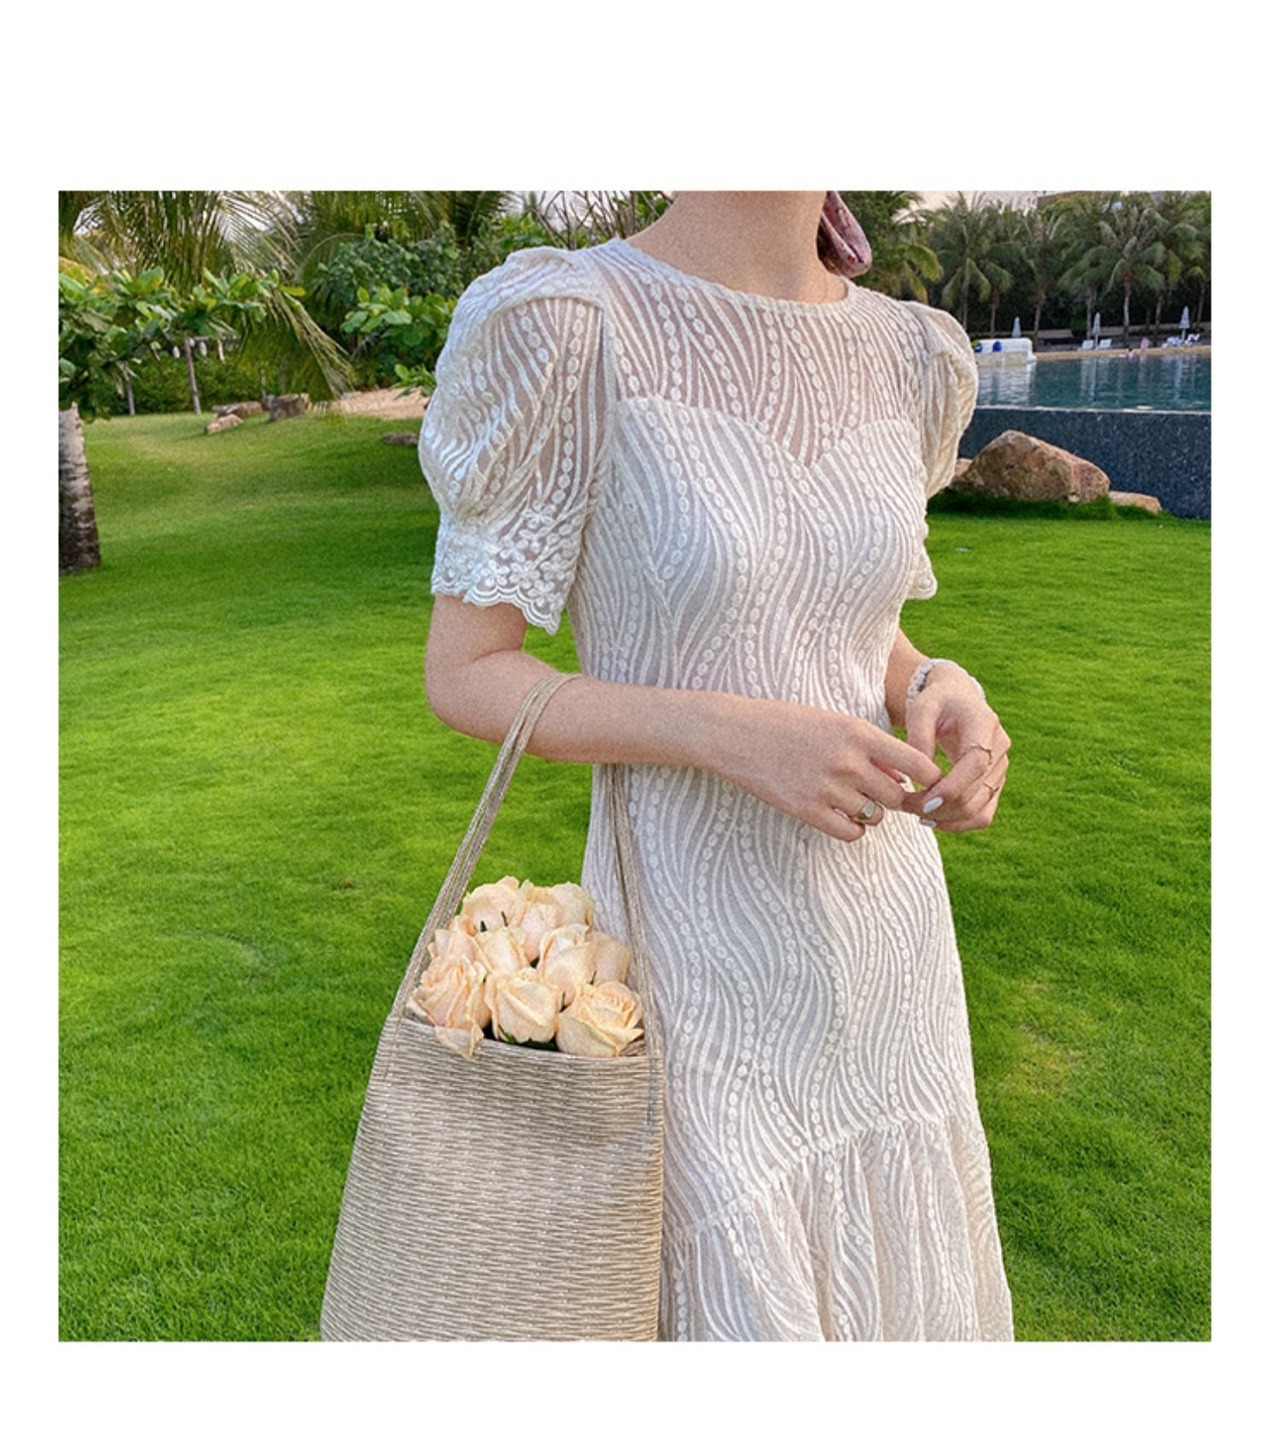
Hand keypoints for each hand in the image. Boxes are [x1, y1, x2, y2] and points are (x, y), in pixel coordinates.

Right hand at [711, 696, 943, 841]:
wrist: (735, 733)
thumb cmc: (786, 723)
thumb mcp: (834, 722)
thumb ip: (870, 748)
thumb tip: (903, 778)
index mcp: (858, 733)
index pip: (917, 763)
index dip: (927, 777)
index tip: (923, 782)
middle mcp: (848, 761)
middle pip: (898, 796)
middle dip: (894, 797)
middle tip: (879, 792)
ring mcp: (827, 788)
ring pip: (875, 816)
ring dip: (871, 813)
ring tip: (853, 800)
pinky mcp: (806, 810)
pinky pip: (850, 832)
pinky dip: (853, 828)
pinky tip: (841, 816)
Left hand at [901, 667, 1009, 832]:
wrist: (957, 699)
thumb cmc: (936, 702)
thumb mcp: (922, 708)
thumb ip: (919, 737)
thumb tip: (920, 775)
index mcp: (984, 724)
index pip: (977, 764)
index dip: (953, 787)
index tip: (924, 802)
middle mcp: (1000, 748)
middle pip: (977, 793)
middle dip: (940, 807)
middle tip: (905, 805)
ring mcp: (1000, 769)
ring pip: (980, 810)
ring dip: (946, 818)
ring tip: (914, 811)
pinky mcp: (994, 784)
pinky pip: (982, 814)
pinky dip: (958, 823)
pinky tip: (932, 818)